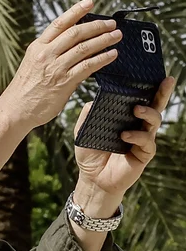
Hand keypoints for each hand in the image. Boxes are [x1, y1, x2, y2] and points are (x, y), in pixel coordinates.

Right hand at [0, 0, 122, 128]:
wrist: (16, 109)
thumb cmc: (25, 89)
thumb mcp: (33, 64)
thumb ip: (51, 54)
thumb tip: (73, 47)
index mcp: (38, 47)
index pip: (60, 23)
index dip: (76, 11)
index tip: (89, 2)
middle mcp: (46, 54)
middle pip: (76, 33)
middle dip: (97, 26)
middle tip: (112, 23)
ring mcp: (55, 67)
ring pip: (84, 47)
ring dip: (104, 40)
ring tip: (116, 36)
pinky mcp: (64, 81)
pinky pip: (88, 66)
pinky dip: (102, 58)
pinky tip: (112, 55)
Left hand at [74, 76, 173, 199]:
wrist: (92, 178)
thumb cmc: (91, 152)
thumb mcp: (84, 130)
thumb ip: (88, 114)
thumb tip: (94, 99)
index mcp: (126, 117)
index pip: (140, 99)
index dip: (148, 87)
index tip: (154, 73)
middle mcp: (138, 125)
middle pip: (155, 106)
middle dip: (162, 93)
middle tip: (167, 80)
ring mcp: (143, 139)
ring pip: (154, 122)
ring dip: (148, 113)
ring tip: (137, 109)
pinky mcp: (144, 154)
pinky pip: (147, 143)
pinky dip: (137, 137)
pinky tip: (126, 135)